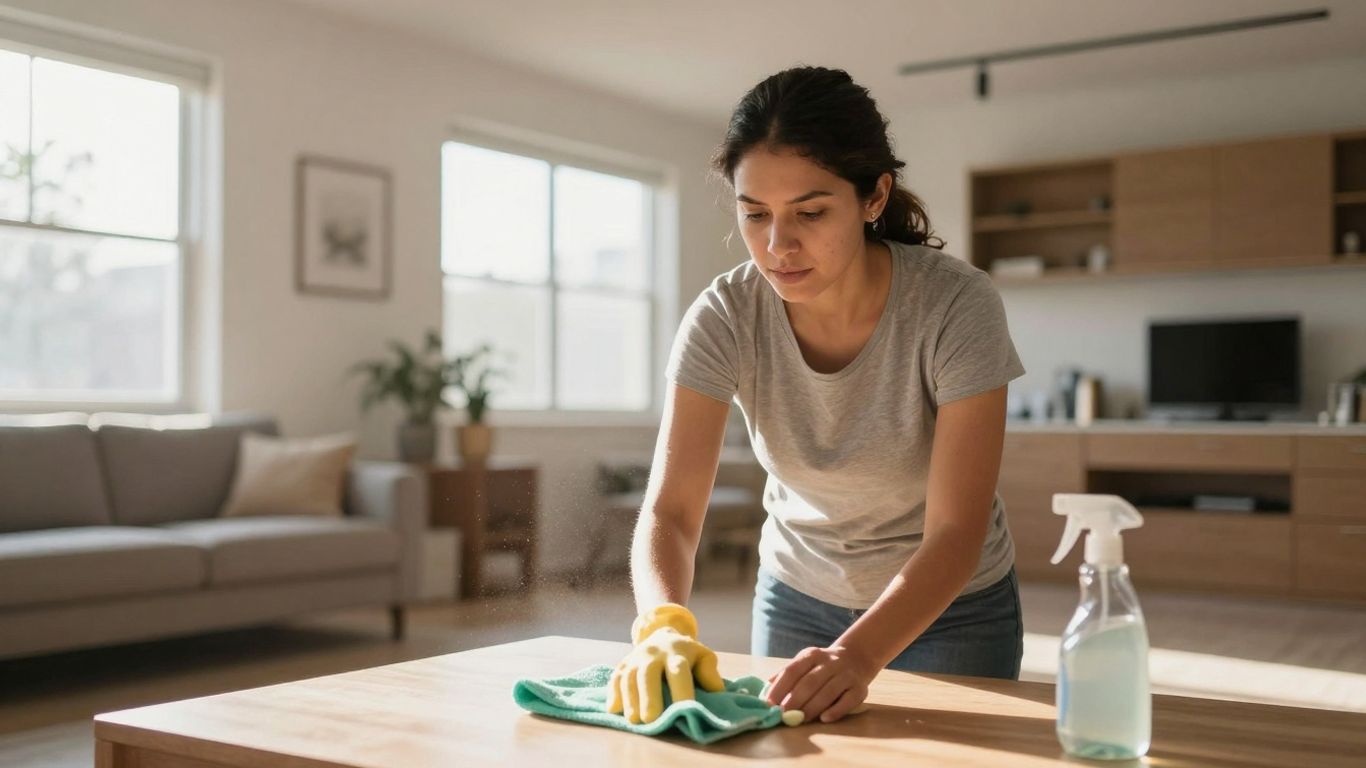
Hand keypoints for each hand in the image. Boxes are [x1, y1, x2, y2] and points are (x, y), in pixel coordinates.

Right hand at [606, 603, 724, 723]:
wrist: (662, 634)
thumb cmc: (687, 654)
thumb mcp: (703, 656)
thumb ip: (709, 673)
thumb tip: (716, 692)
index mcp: (677, 652)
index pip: (678, 671)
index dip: (682, 690)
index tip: (685, 709)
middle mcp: (654, 653)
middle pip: (649, 674)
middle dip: (649, 696)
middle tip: (650, 719)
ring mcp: (636, 658)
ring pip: (629, 677)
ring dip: (630, 699)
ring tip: (633, 720)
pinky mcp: (623, 664)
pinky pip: (615, 677)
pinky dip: (613, 693)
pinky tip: (613, 709)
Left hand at [764, 644, 874, 723]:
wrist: (857, 657)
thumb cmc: (822, 666)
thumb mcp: (804, 662)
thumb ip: (786, 674)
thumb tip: (764, 689)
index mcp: (812, 655)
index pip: (793, 671)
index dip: (780, 687)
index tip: (769, 703)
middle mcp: (830, 662)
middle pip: (810, 682)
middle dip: (794, 699)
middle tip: (783, 714)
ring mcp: (846, 675)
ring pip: (828, 692)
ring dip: (812, 707)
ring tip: (799, 719)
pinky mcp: (860, 688)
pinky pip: (848, 701)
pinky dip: (836, 710)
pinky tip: (824, 718)